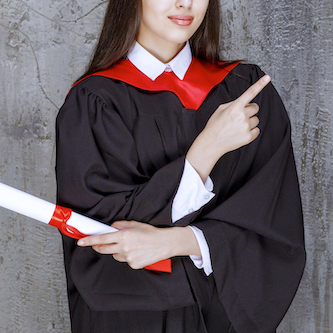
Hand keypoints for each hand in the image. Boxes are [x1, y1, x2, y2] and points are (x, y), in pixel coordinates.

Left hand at [77, 221, 199, 268]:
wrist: (165, 243)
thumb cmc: (151, 233)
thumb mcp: (135, 224)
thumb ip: (120, 225)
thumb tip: (110, 228)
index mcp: (124, 236)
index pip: (102, 239)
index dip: (89, 240)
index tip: (81, 241)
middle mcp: (124, 247)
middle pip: (104, 249)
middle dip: (99, 246)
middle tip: (100, 243)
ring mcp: (128, 258)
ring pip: (114, 255)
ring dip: (116, 250)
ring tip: (129, 245)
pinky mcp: (133, 265)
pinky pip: (124, 260)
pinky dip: (126, 256)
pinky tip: (136, 252)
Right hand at [187, 75, 270, 181]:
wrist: (211, 143)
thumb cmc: (214, 126)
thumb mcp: (220, 110)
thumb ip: (234, 104)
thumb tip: (245, 104)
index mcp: (235, 107)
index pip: (250, 93)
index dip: (260, 84)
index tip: (267, 78)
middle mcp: (242, 116)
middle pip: (255, 108)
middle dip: (249, 110)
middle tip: (239, 116)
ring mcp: (246, 127)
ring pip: (256, 119)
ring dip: (249, 121)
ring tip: (237, 126)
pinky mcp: (249, 137)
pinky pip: (256, 130)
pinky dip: (251, 131)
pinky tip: (241, 133)